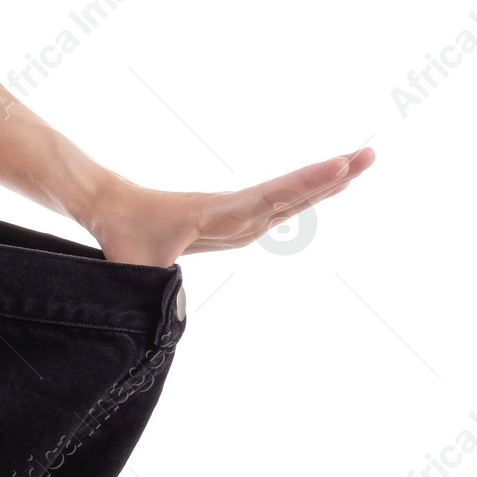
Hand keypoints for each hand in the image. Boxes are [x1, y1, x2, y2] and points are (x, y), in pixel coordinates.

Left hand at [78, 147, 375, 265]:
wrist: (108, 204)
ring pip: (285, 196)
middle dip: (328, 176)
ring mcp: (234, 211)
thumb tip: (164, 320)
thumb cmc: (120, 234)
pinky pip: (274, 204)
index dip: (302, 186)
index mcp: (213, 214)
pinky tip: (329, 187)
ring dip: (322, 182)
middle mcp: (230, 208)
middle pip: (287, 192)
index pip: (266, 199)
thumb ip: (147, 289)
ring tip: (360, 162)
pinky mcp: (231, 215)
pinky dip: (303, 194)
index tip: (337, 168)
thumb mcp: (131, 264)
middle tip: (368, 156)